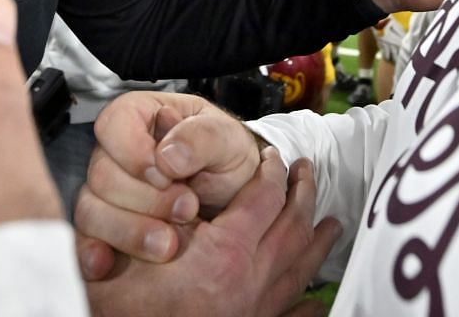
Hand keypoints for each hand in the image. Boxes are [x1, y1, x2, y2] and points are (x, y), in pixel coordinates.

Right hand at [75, 92, 262, 272]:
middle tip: (186, 210)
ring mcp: (107, 193)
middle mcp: (117, 153)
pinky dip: (93, 253)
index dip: (134, 153)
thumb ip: (202, 138)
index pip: (113, 124)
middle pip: (101, 174)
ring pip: (91, 210)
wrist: (236, 201)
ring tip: (168, 244)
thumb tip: (167, 156)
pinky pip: (85, 241)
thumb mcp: (228, 140)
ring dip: (129, 231)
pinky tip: (108, 263)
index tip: (165, 175)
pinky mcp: (105, 229)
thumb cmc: (227, 160)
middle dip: (144, 199)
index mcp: (141, 117)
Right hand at [86, 152, 339, 316]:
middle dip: (303, 194)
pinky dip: (308, 304)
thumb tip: (165, 160)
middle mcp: (252, 280)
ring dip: (318, 241)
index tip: (272, 156)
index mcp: (225, 254)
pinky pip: (292, 314)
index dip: (271, 171)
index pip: (264, 198)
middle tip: (307, 171)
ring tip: (331, 224)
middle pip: (293, 227)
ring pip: (301, 268)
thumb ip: (154, 209)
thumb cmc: (127, 308)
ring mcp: (258, 310)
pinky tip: (316, 302)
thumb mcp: (132, 249)